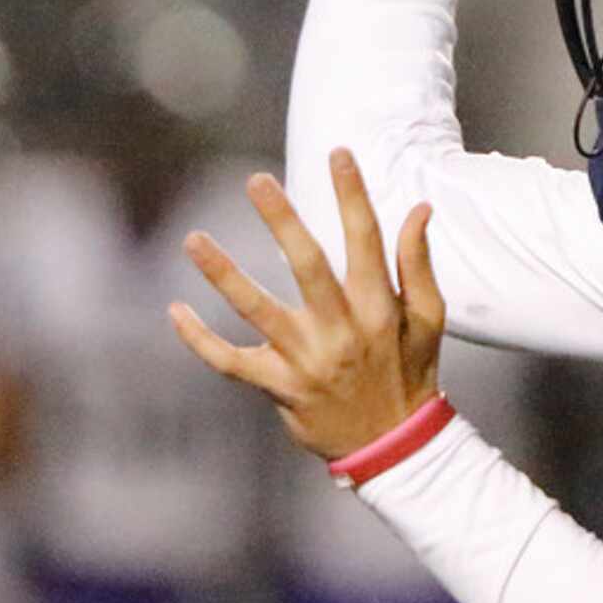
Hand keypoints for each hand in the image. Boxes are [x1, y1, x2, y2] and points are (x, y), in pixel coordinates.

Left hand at [169, 153, 444, 460]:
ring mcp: (307, 362)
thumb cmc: (410, 374)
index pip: (366, 242)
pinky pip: (230, 362)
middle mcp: (341, 332)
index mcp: (379, 310)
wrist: (393, 447)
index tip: (338, 154)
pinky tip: (174, 311)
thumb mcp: (428, 322)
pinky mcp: (279, 387)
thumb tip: (419, 210)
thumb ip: (418, 265)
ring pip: (257, 312)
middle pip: (308, 267)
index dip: (352, 196)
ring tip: (192, 239)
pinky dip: (199, 340)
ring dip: (223, 274)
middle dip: (282, 221)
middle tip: (255, 180)